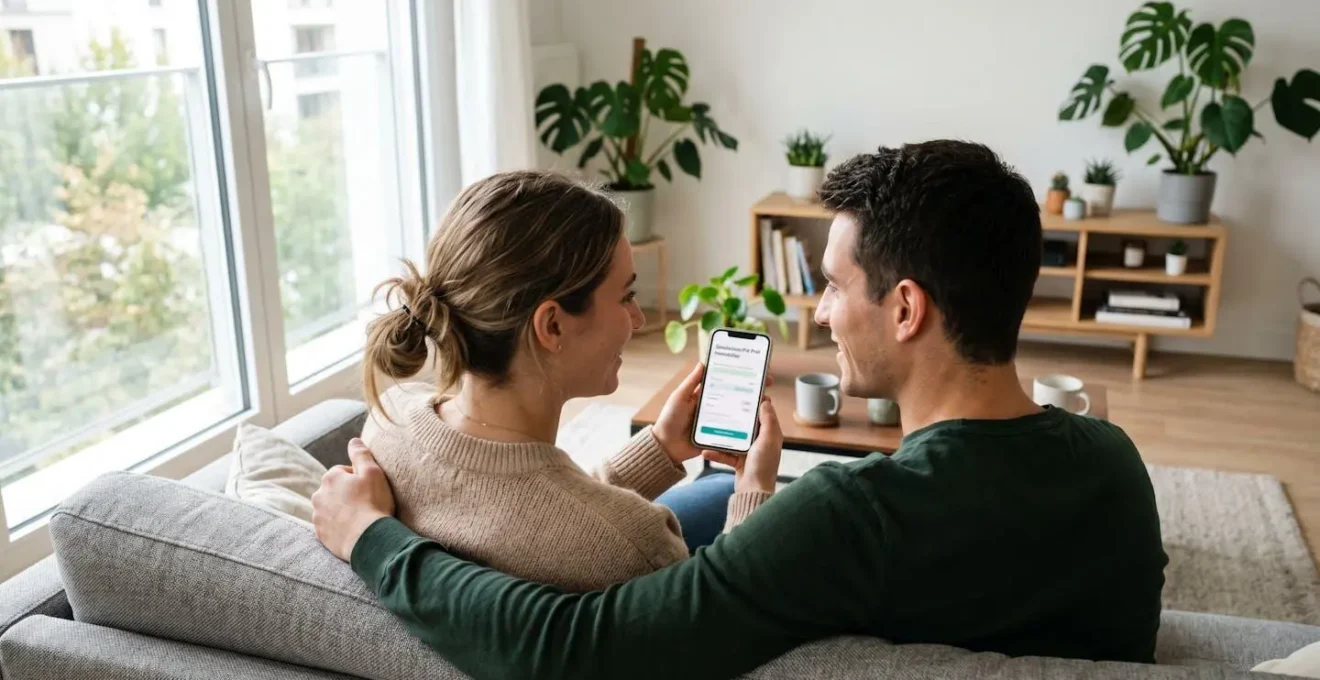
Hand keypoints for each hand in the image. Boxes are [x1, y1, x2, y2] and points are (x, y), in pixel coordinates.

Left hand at [312, 439, 396, 561]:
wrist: (369, 539)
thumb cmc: (373, 503)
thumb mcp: (373, 472)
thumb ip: (361, 454)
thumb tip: (353, 440)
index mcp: (330, 477)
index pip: (343, 472)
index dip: (358, 479)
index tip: (370, 489)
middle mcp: (318, 495)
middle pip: (335, 489)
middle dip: (347, 493)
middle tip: (366, 502)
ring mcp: (318, 516)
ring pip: (330, 507)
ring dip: (342, 509)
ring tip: (360, 517)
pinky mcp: (320, 534)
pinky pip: (329, 525)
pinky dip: (338, 525)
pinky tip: (353, 529)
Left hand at [653, 363, 774, 465]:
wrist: (667, 447)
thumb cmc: (670, 419)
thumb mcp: (680, 397)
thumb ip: (691, 382)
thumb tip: (703, 363)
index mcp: (704, 394)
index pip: (725, 381)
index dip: (738, 374)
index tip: (754, 368)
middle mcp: (714, 406)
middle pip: (736, 395)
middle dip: (752, 389)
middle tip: (767, 383)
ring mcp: (718, 420)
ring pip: (738, 411)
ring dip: (752, 406)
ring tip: (766, 400)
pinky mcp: (719, 433)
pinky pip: (735, 428)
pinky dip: (746, 425)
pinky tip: (757, 421)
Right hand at [703, 399, 782, 494]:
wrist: (753, 492)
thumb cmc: (763, 467)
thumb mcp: (767, 440)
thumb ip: (767, 421)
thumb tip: (766, 402)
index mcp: (770, 435)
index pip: (764, 413)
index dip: (756, 402)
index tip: (745, 392)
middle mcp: (760, 442)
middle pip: (746, 424)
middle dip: (735, 416)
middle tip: (723, 404)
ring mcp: (748, 452)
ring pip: (733, 438)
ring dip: (721, 435)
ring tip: (709, 427)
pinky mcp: (738, 462)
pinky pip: (725, 454)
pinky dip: (716, 453)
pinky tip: (705, 451)